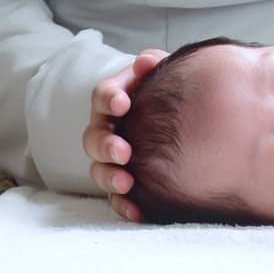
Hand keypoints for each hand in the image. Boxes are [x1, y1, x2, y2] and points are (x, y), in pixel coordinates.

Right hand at [83, 48, 167, 220]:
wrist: (179, 110)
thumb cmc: (166, 86)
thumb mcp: (163, 70)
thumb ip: (154, 64)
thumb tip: (145, 61)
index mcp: (115, 97)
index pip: (102, 95)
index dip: (109, 99)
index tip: (122, 104)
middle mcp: (107, 127)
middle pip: (94, 137)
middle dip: (106, 146)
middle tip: (124, 152)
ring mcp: (110, 156)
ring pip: (98, 169)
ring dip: (109, 177)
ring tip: (127, 183)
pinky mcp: (121, 179)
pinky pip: (115, 197)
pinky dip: (124, 205)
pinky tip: (138, 211)